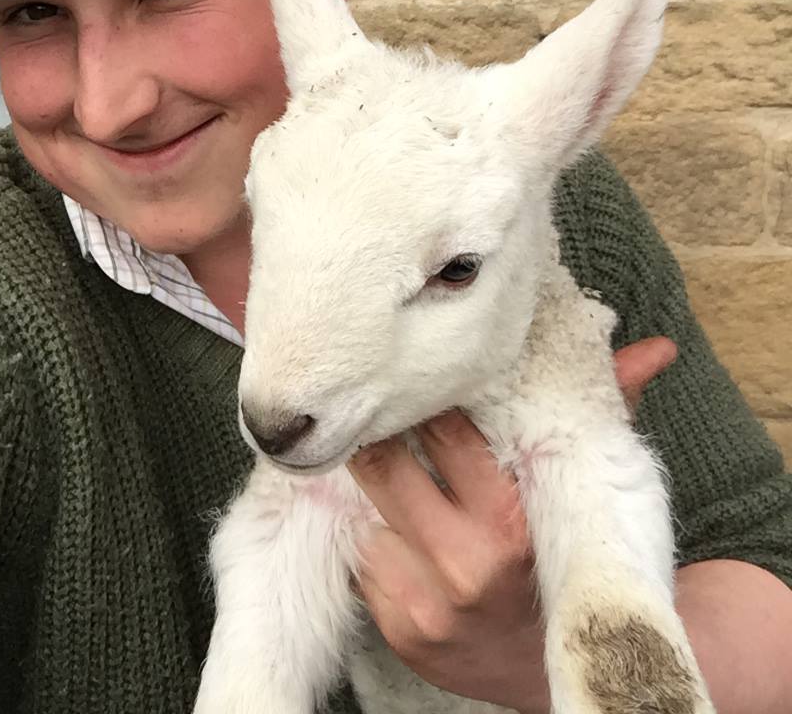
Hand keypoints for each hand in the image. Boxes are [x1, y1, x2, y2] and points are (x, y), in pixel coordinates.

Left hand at [346, 336, 677, 712]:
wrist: (581, 670)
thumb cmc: (579, 558)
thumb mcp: (591, 488)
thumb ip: (610, 412)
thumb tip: (655, 348)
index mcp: (510, 521)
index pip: (440, 431)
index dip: (426, 401)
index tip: (421, 384)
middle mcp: (465, 566)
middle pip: (384, 465)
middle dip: (382, 436)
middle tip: (385, 416)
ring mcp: (427, 605)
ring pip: (365, 510)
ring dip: (373, 490)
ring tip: (389, 471)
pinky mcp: (401, 634)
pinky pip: (364, 562)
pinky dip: (376, 538)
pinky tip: (400, 532)